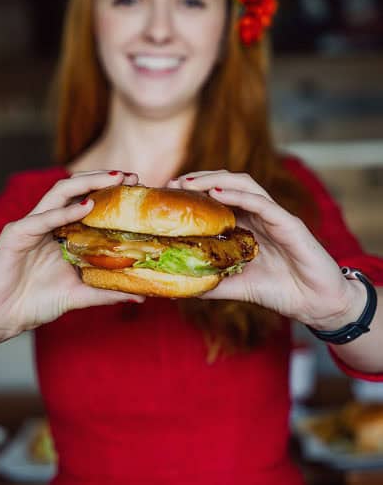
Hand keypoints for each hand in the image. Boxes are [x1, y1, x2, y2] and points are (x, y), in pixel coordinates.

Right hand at [0, 170, 144, 345]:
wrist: (3, 318)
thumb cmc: (37, 302)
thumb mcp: (80, 295)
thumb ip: (107, 292)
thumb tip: (141, 295)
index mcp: (63, 232)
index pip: (88, 201)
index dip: (111, 192)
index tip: (138, 187)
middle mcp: (49, 223)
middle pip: (76, 189)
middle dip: (103, 179)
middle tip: (130, 176)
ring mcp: (32, 226)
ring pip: (59, 193)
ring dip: (88, 183)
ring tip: (114, 179)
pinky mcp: (15, 235)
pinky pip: (41, 219)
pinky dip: (64, 212)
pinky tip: (86, 207)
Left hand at [168, 171, 364, 328]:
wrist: (316, 305)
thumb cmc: (280, 291)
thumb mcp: (236, 286)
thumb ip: (211, 283)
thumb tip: (178, 287)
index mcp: (247, 226)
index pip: (218, 198)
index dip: (194, 192)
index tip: (168, 194)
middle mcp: (259, 216)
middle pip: (228, 184)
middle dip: (199, 179)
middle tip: (174, 184)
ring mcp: (275, 217)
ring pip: (245, 185)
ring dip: (216, 180)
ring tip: (190, 183)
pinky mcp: (290, 224)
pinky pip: (263, 204)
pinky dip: (240, 195)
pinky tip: (218, 193)